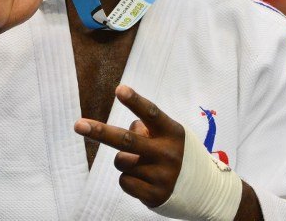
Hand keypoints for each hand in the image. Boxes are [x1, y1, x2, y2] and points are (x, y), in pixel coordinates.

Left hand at [74, 85, 184, 207]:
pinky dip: (129, 180)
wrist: (207, 192)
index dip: (135, 101)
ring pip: (121, 162)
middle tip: (78, 125)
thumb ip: (148, 130)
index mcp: (173, 133)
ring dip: (126, 161)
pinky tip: (146, 181)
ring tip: (144, 165)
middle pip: (127, 140)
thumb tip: (122, 132)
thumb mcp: (171, 136)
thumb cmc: (179, 155)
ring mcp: (161, 176)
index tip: (119, 89)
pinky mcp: (155, 196)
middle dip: (100, 132)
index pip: (151, 113)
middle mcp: (168, 154)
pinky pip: (124, 181)